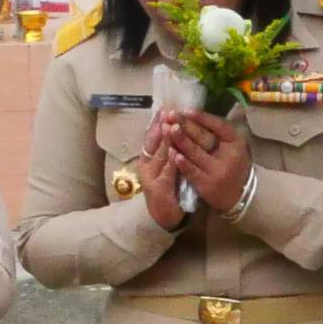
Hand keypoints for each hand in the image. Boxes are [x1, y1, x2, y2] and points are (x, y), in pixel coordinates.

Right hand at [139, 113, 184, 230]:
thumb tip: (174, 127)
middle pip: (153, 143)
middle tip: (168, 111)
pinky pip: (166, 174)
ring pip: (158, 156)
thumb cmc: (167, 187)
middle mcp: (146, 166)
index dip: (157, 122)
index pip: (152, 137)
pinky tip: (175, 153)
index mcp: (148, 159)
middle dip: (161, 127)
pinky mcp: (159, 189)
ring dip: (165, 141)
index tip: (165, 107)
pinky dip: (170, 163)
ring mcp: (151, 178)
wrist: (162, 215)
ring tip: (171, 126)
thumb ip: (168, 149)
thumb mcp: (167, 165)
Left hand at [167, 110, 253, 213]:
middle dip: (186, 125)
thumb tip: (192, 115)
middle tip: (171, 115)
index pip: (220, 126)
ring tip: (167, 128)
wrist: (238, 194)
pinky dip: (180, 161)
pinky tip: (171, 152)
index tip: (186, 109)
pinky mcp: (207, 184)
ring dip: (180, 139)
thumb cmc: (232, 164)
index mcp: (236, 142)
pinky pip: (191, 170)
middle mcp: (229, 156)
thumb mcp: (232, 147)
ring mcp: (217, 171)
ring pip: (195, 153)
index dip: (203, 117)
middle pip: (205, 138)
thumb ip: (217, 133)